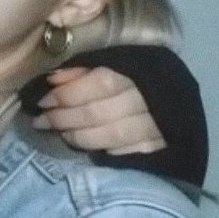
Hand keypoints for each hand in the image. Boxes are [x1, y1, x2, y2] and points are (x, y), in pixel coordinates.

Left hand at [32, 67, 165, 154]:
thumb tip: (52, 79)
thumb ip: (83, 70)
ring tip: (60, 133)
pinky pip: (126, 152)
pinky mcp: (160, 146)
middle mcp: (151, 97)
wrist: (176, 99)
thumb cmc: (133, 77)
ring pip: (112, 134)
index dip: (69, 92)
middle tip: (42, 121)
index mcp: (140, 69)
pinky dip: (101, 149)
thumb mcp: (110, 64)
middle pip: (101, 111)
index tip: (44, 100)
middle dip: (65, 117)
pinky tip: (84, 144)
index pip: (101, 82)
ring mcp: (158, 125)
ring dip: (78, 136)